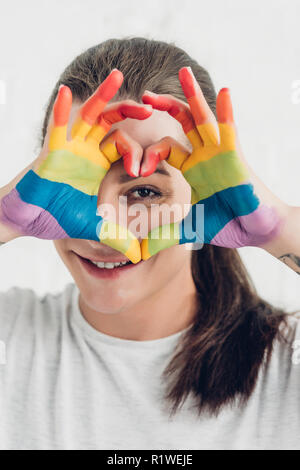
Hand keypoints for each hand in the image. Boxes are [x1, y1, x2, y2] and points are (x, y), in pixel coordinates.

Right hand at [0, 69, 151, 262]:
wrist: (33, 218)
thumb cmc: (62, 218)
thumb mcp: (97, 228)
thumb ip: (119, 238)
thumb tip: (139, 257)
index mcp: (102, 164)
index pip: (127, 146)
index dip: (142, 150)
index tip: (150, 163)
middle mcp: (89, 151)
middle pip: (112, 123)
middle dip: (131, 112)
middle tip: (151, 105)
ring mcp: (71, 147)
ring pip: (90, 115)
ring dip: (103, 96)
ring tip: (118, 76)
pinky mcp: (52, 151)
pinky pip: (57, 127)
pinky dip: (61, 110)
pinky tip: (67, 92)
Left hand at [139, 66, 287, 258]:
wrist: (256, 230)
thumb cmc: (228, 225)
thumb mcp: (190, 228)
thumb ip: (165, 235)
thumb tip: (140, 253)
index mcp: (191, 169)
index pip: (165, 149)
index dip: (148, 153)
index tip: (135, 167)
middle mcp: (203, 156)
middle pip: (181, 123)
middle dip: (164, 107)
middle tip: (143, 96)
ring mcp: (219, 153)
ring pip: (203, 118)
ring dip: (192, 96)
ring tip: (182, 72)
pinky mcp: (235, 156)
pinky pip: (231, 130)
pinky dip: (227, 112)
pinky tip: (224, 92)